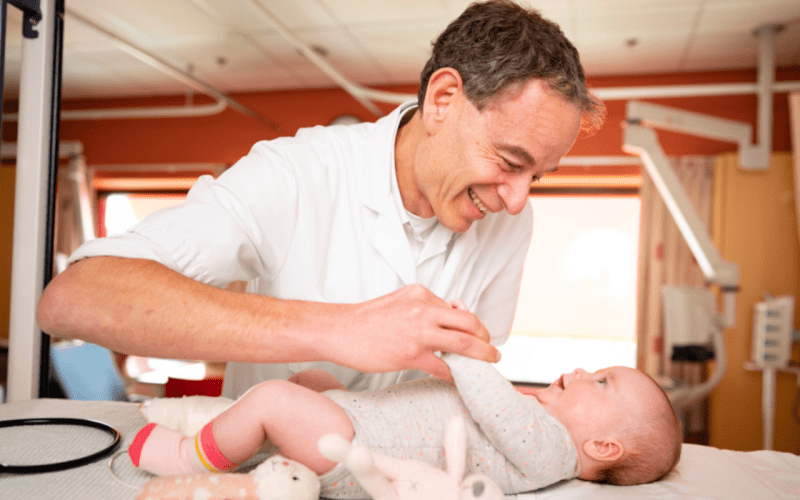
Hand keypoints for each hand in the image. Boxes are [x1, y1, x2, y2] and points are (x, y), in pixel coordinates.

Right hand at [318, 284, 499, 379]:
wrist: (339, 330)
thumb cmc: (366, 319)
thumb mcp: (399, 300)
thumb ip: (424, 307)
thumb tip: (448, 318)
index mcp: (421, 294)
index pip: (456, 309)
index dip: (470, 324)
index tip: (477, 334)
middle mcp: (423, 309)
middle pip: (469, 323)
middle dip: (485, 338)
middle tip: (491, 349)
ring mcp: (418, 333)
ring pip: (464, 344)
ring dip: (482, 356)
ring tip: (490, 361)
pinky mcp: (411, 355)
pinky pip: (444, 368)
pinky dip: (456, 375)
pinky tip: (458, 379)